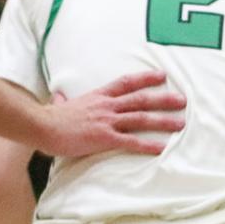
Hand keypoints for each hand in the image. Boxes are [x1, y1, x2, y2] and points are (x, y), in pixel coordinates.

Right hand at [42, 70, 185, 157]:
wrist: (42, 126)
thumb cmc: (50, 118)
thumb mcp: (61, 105)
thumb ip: (63, 100)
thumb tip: (58, 96)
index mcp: (99, 96)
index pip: (127, 83)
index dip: (145, 78)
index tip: (162, 75)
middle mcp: (107, 106)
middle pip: (141, 100)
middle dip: (163, 100)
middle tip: (182, 101)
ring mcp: (107, 121)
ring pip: (141, 119)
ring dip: (162, 121)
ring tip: (180, 124)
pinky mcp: (104, 138)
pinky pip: (130, 141)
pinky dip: (147, 144)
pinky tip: (161, 148)